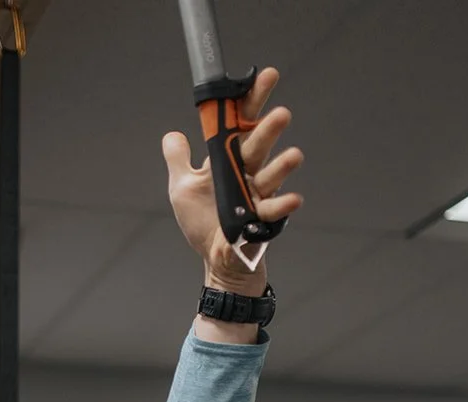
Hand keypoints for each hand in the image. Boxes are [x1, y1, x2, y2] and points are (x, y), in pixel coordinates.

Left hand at [161, 67, 303, 295]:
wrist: (215, 258)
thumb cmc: (202, 222)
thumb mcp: (182, 188)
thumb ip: (178, 160)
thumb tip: (173, 135)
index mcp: (228, 159)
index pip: (241, 123)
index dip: (251, 100)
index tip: (264, 77)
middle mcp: (247, 171)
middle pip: (258, 144)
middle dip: (269, 128)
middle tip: (280, 112)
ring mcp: (257, 194)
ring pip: (271, 175)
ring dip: (283, 166)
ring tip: (294, 156)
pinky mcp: (262, 219)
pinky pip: (273, 210)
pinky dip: (283, 204)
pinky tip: (292, 198)